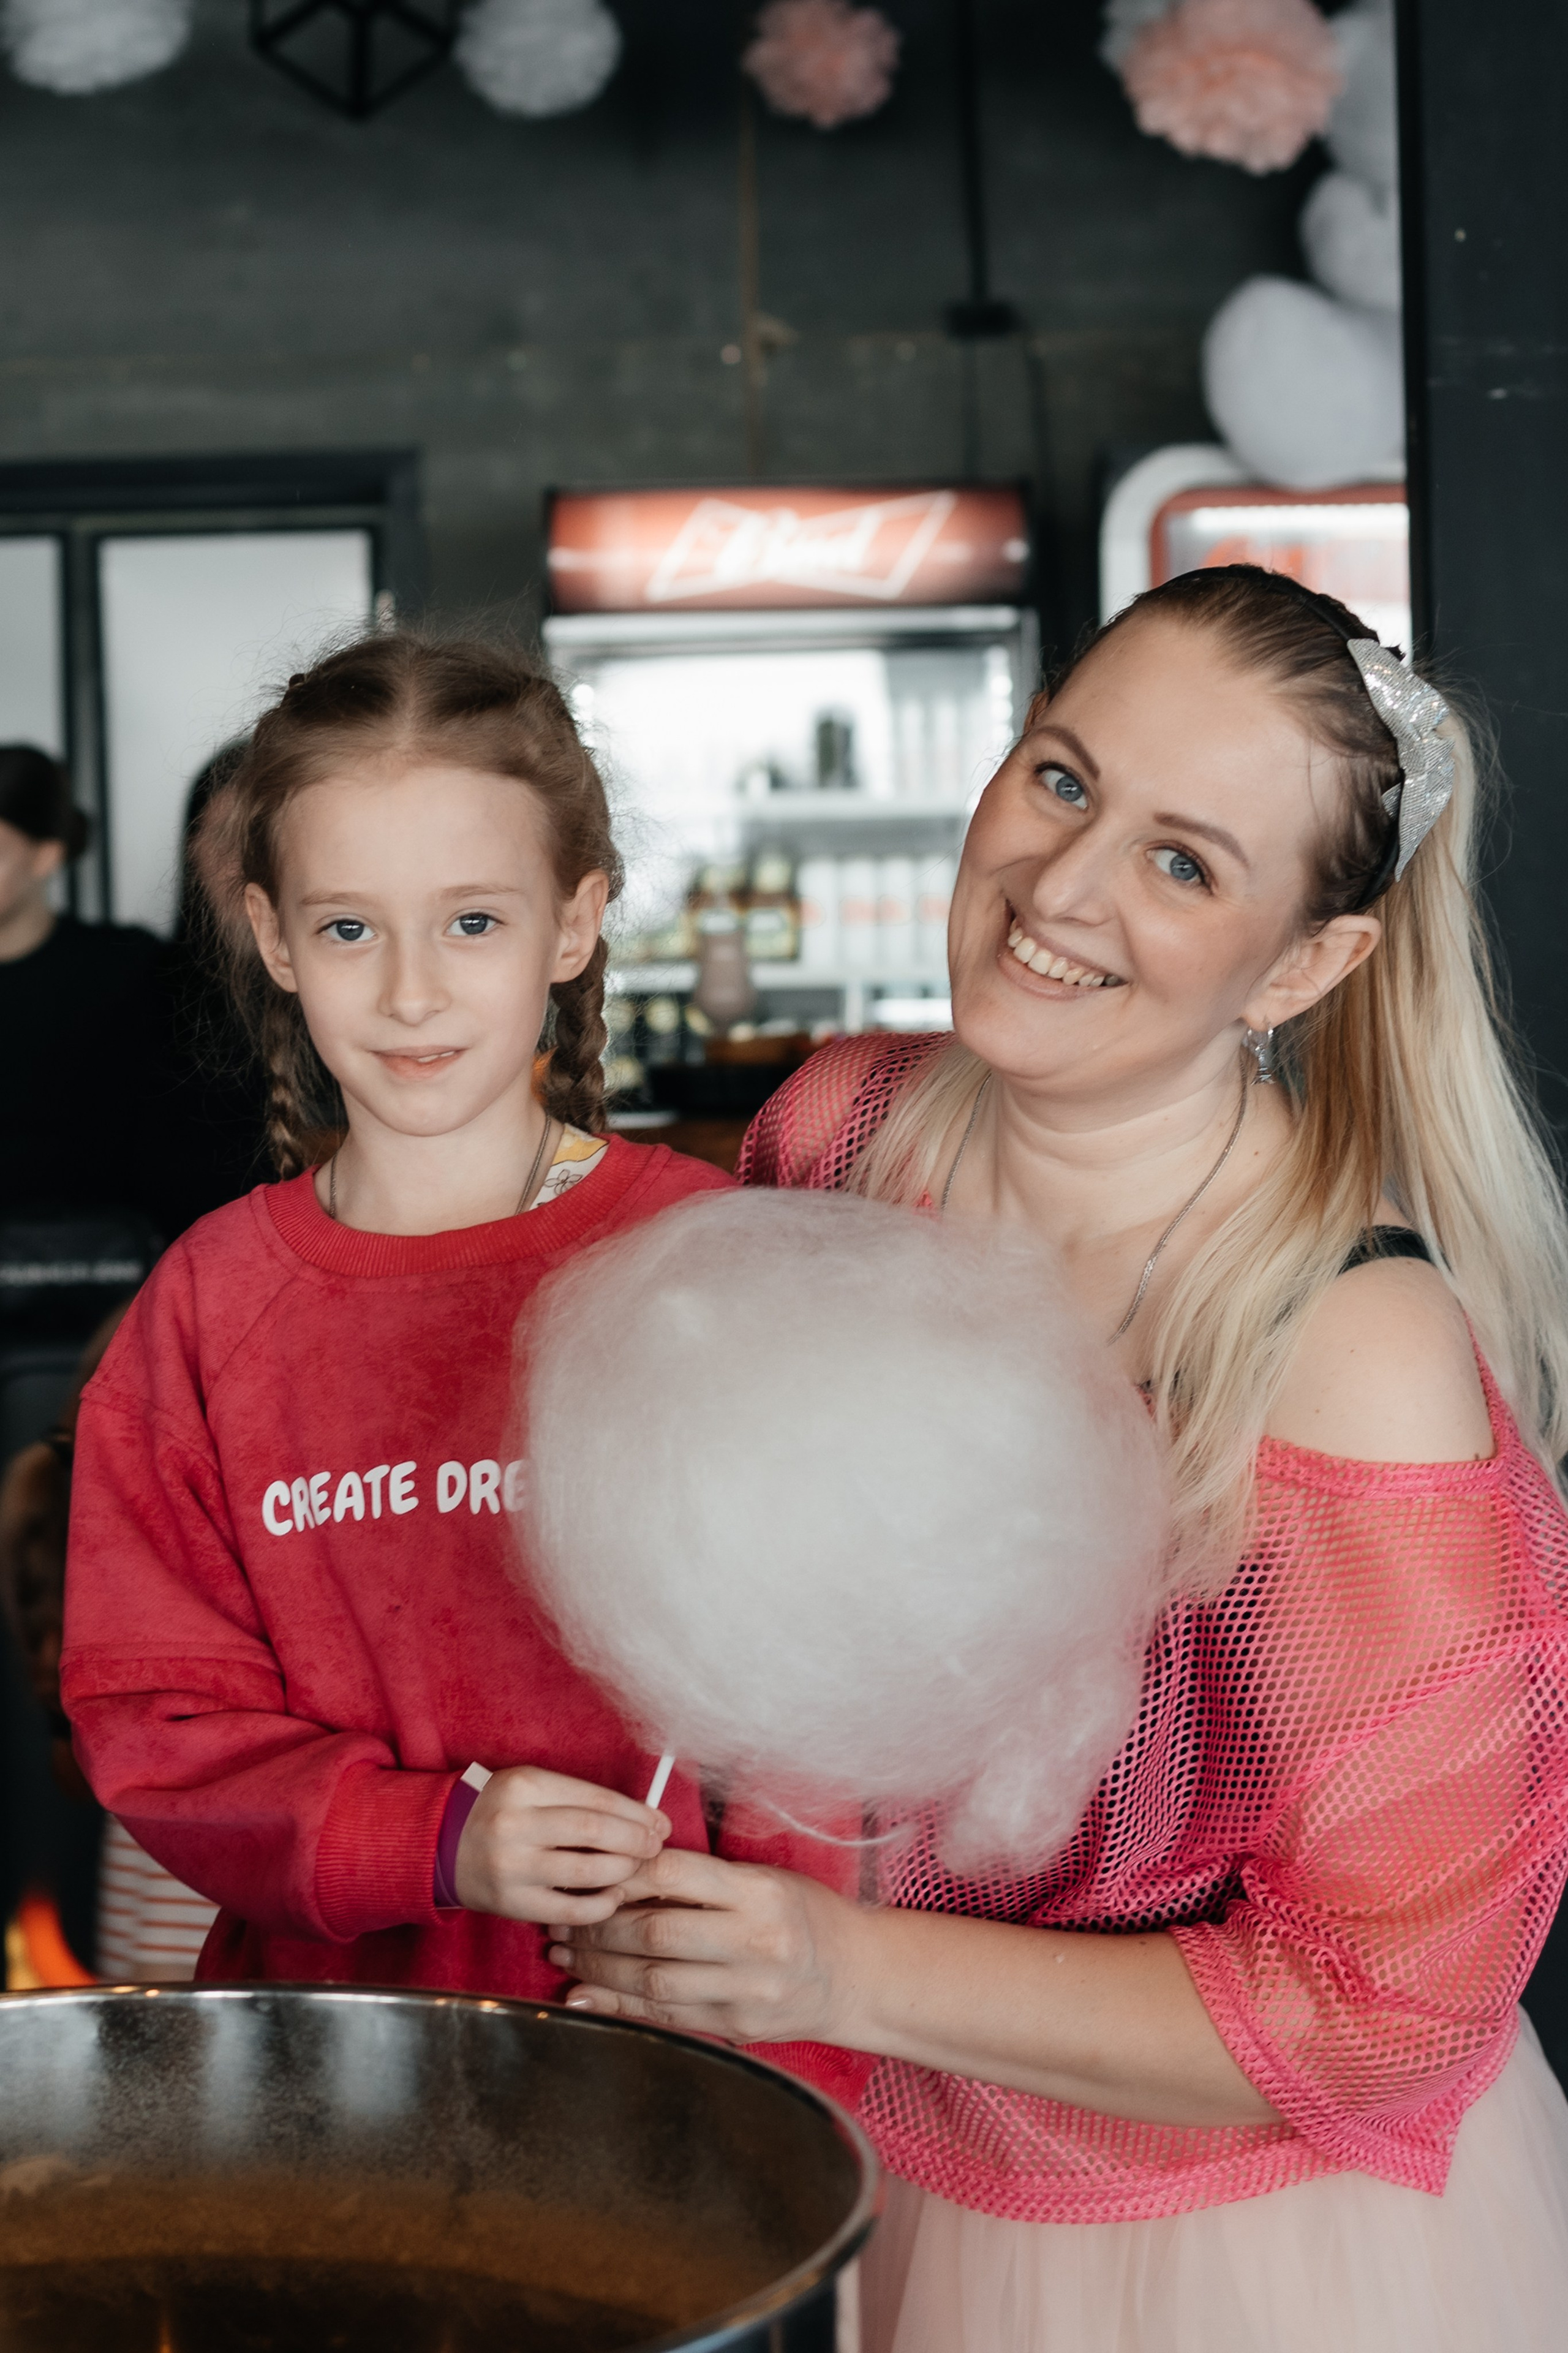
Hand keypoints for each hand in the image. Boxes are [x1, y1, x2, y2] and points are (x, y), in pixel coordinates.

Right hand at [453, 1766, 668, 1924]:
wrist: (441, 1843)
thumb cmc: (500, 1810)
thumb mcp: (531, 1787)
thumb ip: (579, 1798)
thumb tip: (642, 1815)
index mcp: (524, 1785)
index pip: (594, 1798)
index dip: (635, 1811)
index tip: (659, 1821)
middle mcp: (515, 1824)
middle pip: (593, 1831)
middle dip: (635, 1839)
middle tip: (656, 1845)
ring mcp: (512, 1866)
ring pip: (585, 1871)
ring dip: (623, 1871)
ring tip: (637, 1867)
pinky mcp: (511, 1903)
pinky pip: (568, 1909)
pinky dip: (600, 1905)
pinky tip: (614, 1896)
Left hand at [548, 1843, 864, 2044]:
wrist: (855, 1975)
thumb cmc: (804, 1914)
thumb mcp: (764, 1879)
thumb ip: (703, 1881)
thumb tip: (625, 1877)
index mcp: (759, 1893)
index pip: (674, 1876)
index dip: (623, 1874)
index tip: (592, 1874)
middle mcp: (753, 1943)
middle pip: (654, 1933)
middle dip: (597, 1927)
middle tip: (562, 1919)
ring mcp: (745, 1992)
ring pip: (652, 1981)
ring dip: (598, 1968)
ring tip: (564, 1953)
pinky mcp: (735, 2028)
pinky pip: (665, 2017)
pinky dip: (618, 2006)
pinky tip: (584, 1995)